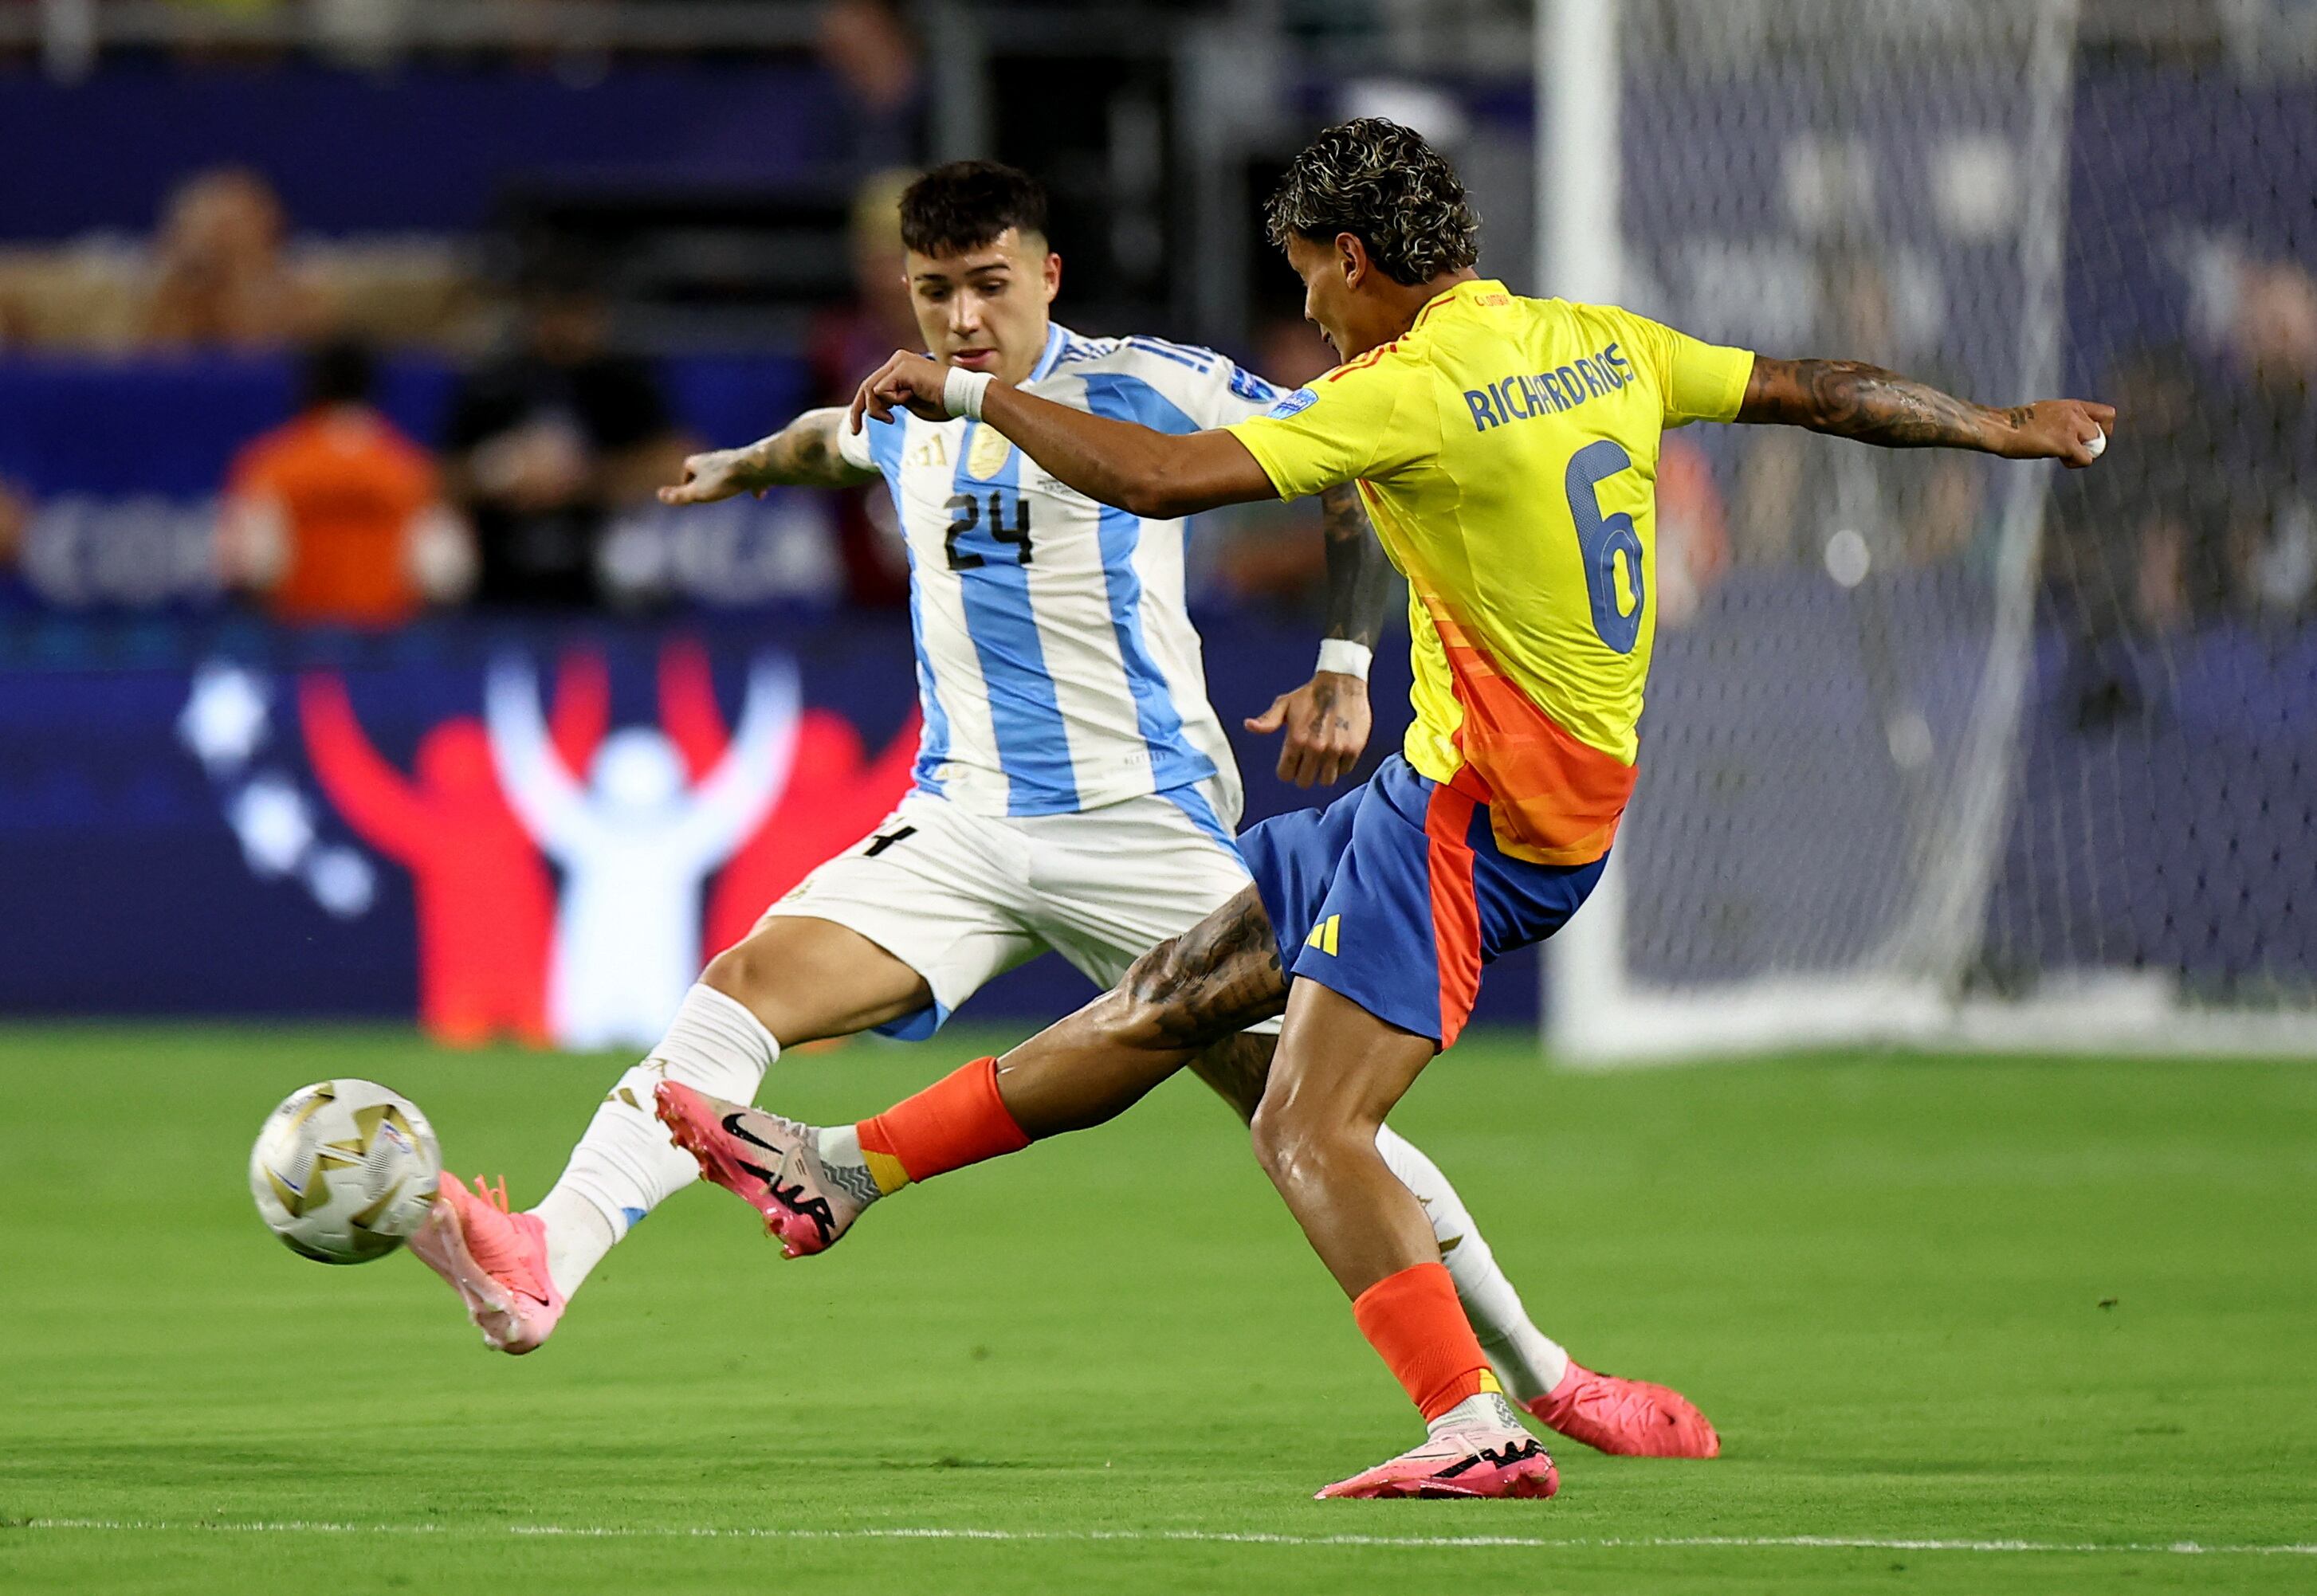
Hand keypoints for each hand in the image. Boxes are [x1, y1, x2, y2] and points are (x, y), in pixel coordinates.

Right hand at [657, 446, 764, 505]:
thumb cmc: (723, 481)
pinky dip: (752, 484)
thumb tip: (659, 495)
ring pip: (729, 470)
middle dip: (707, 478)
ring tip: (730, 491)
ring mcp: (735, 459)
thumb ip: (679, 495)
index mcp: (700, 460)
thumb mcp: (697, 492)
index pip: (688, 467)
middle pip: (708, 467)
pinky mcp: (753, 464)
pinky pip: (751, 475)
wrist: (754, 468)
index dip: (687, 480)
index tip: (688, 491)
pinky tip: (759, 495)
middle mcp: (717, 456)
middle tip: (707, 491)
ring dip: (728, 480)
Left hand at [849, 350, 955, 432]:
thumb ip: (894, 402)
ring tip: (893, 417)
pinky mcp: (902, 368)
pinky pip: (881, 391)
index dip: (861, 407)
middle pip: (866, 386)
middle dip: (858, 411)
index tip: (857, 428)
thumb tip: (877, 407)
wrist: (964, 396)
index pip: (872, 385)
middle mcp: (898, 360)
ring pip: (870, 390)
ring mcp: (899, 361)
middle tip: (855, 432)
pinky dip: (892, 402)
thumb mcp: (912, 405)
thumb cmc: (944, 403)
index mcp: (900, 366)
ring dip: (878, 410)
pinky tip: (910, 400)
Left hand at [1245, 671, 1370, 787]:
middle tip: (1307, 762)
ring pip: (1326, 780)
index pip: (1285, 775)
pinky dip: (1341, 765)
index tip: (1291, 764)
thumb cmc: (1310, 694)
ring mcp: (1336, 749)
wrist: (1342, 682)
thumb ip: (1268, 721)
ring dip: (1323, 773)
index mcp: (1296, 739)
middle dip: (1303, 774)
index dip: (1286, 771)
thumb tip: (1248, 725)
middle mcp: (1315, 747)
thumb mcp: (1285, 704)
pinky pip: (1345, 771)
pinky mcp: (1353, 748)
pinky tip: (1338, 752)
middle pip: (1304, 782)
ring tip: (1323, 760)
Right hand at [1998, 399, 2116, 466]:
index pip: (2106, 414)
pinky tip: (2060, 459)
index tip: (2089, 439)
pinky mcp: (2066, 443)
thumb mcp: (2046, 413)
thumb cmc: (2016, 424)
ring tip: (2064, 455)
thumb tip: (2072, 434)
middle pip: (2103, 433)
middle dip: (2092, 445)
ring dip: (2084, 454)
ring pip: (2097, 445)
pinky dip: (2074, 463)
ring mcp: (2072, 428)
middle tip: (2075, 451)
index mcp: (2072, 405)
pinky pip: (2085, 459)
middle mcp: (2076, 414)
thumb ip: (2064, 419)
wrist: (2002, 428)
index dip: (2103, 429)